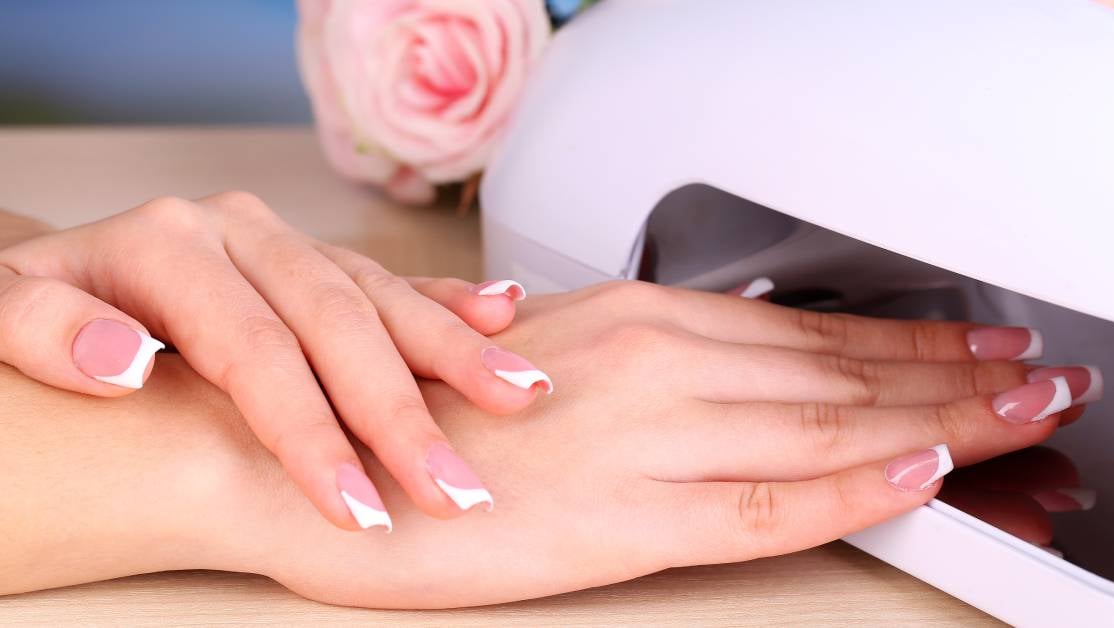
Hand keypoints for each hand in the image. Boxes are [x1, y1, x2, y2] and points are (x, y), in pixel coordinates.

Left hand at [0, 193, 548, 529]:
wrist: (61, 272)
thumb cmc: (43, 309)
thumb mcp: (0, 311)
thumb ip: (41, 328)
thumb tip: (125, 362)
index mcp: (168, 245)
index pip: (256, 352)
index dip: (311, 436)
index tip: (358, 511)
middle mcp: (240, 234)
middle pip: (339, 325)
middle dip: (404, 413)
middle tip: (458, 489)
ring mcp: (284, 243)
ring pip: (380, 297)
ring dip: (456, 353)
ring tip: (521, 397)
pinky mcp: (312, 258)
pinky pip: (389, 277)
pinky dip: (448, 302)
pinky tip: (505, 316)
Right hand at [222, 281, 1096, 607]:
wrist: (315, 450)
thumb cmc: (428, 402)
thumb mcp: (560, 352)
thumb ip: (656, 353)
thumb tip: (742, 348)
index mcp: (640, 321)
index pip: (813, 332)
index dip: (911, 344)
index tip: (979, 349)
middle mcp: (657, 362)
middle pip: (841, 373)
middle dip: (954, 378)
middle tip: (1039, 380)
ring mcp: (648, 436)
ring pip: (826, 426)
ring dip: (937, 422)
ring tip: (1019, 420)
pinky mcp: (626, 516)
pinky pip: (766, 502)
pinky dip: (853, 485)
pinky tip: (915, 474)